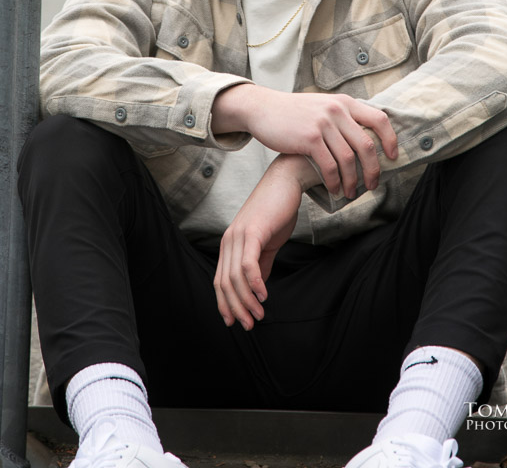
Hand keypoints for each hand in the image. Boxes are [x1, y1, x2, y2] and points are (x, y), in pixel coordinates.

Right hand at [212, 86, 397, 198]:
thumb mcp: (323, 106)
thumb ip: (343, 117)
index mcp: (345, 102)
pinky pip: (330, 165)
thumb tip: (365, 137)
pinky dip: (335, 181)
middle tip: (372, 185)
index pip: (379, 119)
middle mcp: (337, 110)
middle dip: (373, 170)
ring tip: (351, 193)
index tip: (392, 157)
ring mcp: (323, 124)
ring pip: (349, 159)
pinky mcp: (309, 138)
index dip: (390, 139)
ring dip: (353, 180)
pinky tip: (334, 189)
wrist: (263, 108)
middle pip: (367, 145)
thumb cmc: (294, 112)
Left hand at [213, 155, 315, 330]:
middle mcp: (229, 240)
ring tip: (258, 316)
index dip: (225, 303)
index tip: (236, 321)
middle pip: (224, 283)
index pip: (220, 280)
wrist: (286, 181)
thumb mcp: (267, 241)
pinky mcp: (252, 231)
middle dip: (235, 308)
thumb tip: (258, 287)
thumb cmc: (278, 209)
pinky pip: (249, 265)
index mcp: (230, 243)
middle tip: (248, 325)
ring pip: (235, 278)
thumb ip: (261, 263)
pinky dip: (255, 284)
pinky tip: (264, 296)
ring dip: (246, 301)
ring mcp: (239, 235)